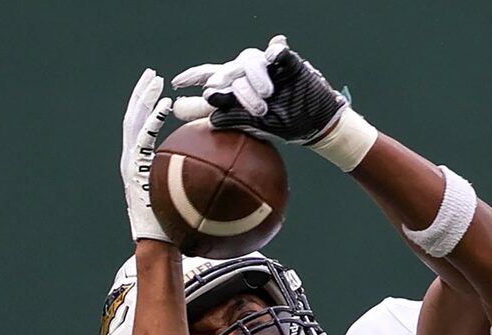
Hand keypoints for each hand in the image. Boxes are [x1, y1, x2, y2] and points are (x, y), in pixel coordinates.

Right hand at [120, 67, 197, 244]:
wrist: (160, 243)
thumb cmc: (176, 226)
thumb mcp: (186, 196)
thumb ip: (193, 178)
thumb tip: (222, 173)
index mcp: (140, 163)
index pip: (142, 127)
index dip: (149, 108)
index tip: (161, 93)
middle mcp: (131, 160)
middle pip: (134, 118)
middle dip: (142, 94)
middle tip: (153, 75)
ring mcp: (131, 163)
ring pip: (134, 121)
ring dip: (144, 98)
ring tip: (154, 80)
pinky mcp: (133, 168)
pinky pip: (143, 138)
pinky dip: (153, 120)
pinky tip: (165, 107)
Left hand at [173, 35, 348, 147]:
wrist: (315, 121)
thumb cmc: (287, 123)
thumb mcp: (258, 126)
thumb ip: (234, 119)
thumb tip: (211, 117)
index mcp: (237, 89)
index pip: (209, 77)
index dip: (193, 77)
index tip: (176, 83)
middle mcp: (246, 74)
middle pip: (226, 71)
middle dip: (227, 88)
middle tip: (222, 95)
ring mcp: (265, 66)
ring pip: (246, 62)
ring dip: (253, 80)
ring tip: (265, 96)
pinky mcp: (284, 60)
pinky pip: (275, 50)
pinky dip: (276, 51)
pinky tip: (277, 54)